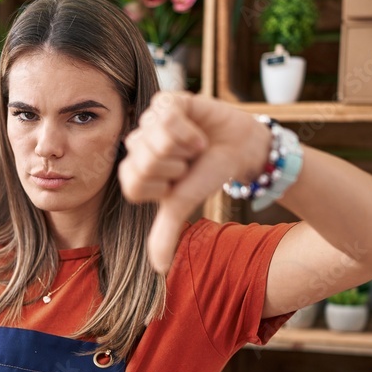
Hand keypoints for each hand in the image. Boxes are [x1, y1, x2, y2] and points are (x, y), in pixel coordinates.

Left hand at [118, 92, 269, 272]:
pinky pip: (167, 117)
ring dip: (184, 148)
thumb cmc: (208, 174)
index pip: (133, 184)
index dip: (163, 186)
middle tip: (188, 161)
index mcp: (134, 172)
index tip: (178, 181)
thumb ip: (167, 232)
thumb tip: (158, 269)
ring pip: (155, 139)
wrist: (238, 148)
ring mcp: (149, 121)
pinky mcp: (165, 101)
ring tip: (193, 146)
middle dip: (176, 166)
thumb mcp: (185, 204)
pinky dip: (189, 130)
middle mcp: (136, 145)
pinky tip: (196, 131)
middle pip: (144, 162)